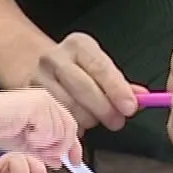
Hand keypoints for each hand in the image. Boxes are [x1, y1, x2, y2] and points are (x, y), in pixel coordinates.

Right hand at [0, 85, 83, 166]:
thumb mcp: (26, 144)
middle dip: (56, 148)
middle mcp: (48, 101)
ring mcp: (44, 102)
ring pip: (58, 134)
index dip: (74, 146)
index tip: (76, 161)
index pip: (70, 126)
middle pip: (68, 131)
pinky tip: (24, 133)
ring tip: (26, 138)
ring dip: (43, 144)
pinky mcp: (38, 106)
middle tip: (41, 152)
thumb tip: (59, 160)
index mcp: (46, 107)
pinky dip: (37, 139)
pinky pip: (48, 132)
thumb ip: (44, 151)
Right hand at [31, 32, 146, 132]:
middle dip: (104, 109)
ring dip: (87, 120)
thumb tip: (143, 98)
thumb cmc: (76, 70)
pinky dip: (70, 127)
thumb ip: (121, 84)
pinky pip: (55, 119)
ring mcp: (37, 79)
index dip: (117, 89)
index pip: (100, 67)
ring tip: (94, 118)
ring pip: (69, 108)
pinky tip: (76, 124)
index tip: (130, 107)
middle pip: (83, 89)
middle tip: (117, 121)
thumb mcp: (98, 67)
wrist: (34, 67)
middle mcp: (54, 58)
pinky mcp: (29, 100)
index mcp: (78, 45)